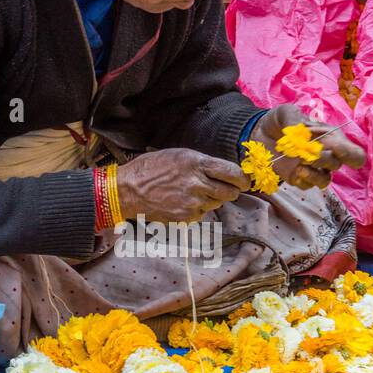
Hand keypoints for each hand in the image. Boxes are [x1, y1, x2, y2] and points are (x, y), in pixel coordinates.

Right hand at [116, 148, 249, 223]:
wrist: (127, 190)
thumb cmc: (151, 168)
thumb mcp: (179, 155)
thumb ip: (202, 163)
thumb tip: (224, 171)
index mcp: (196, 163)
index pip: (233, 173)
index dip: (243, 179)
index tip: (245, 180)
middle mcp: (197, 183)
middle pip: (230, 192)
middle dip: (231, 191)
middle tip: (225, 188)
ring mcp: (192, 202)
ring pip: (217, 203)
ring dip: (212, 199)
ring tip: (194, 192)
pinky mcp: (186, 217)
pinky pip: (202, 213)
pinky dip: (198, 208)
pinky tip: (183, 201)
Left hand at [253, 104, 365, 190]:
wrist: (259, 132)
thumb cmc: (280, 120)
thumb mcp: (287, 113)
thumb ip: (295, 121)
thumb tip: (302, 134)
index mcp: (332, 138)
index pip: (354, 154)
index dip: (349, 154)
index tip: (334, 148)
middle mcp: (327, 155)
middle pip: (337, 165)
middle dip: (323, 159)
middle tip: (305, 152)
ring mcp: (313, 169)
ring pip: (325, 180)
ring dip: (314, 174)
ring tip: (299, 165)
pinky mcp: (299, 178)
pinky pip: (307, 185)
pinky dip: (301, 179)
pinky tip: (293, 170)